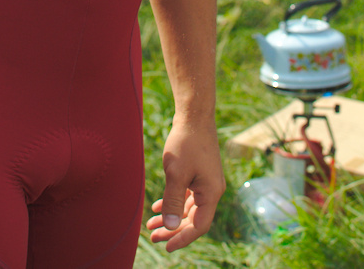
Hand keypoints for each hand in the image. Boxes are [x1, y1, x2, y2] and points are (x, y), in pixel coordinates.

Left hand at [147, 116, 224, 251]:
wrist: (193, 116)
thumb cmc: (185, 143)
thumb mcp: (175, 174)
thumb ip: (173, 202)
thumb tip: (171, 228)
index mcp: (211, 193)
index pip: (198, 226)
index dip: (182, 238)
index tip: (166, 247)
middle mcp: (212, 190)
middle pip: (193, 219)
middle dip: (173, 229)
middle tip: (153, 236)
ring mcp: (206, 182)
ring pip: (188, 208)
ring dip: (171, 217)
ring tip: (151, 224)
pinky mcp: (199, 173)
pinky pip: (187, 195)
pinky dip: (173, 202)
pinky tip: (157, 206)